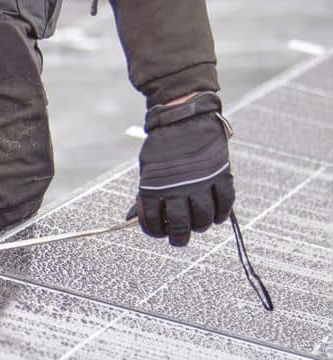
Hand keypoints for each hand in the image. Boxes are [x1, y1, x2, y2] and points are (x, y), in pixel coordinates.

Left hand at [132, 91, 234, 246]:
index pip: (153, 221)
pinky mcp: (219, 173)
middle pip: (180, 224)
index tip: (160, 234)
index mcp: (153, 187)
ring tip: (198, 226)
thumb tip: (134, 218)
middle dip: (179, 237)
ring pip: (203, 217)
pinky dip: (222, 213)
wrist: (182, 119)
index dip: (156, 232)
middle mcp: (176, 187)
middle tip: (180, 240)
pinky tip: (217, 218)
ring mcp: (200, 181)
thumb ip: (146, 194)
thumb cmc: (162, 147)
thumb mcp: (147, 170)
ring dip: (201, 226)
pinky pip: (225, 201)